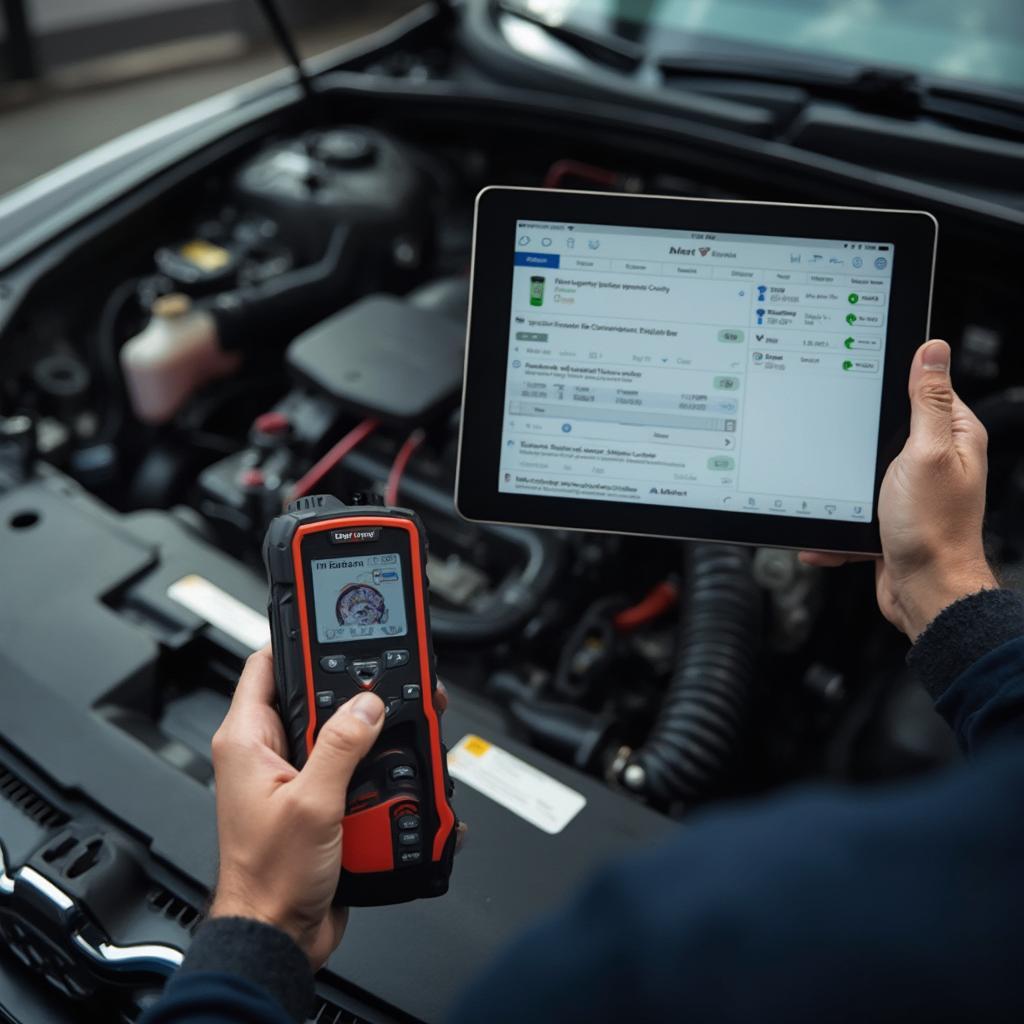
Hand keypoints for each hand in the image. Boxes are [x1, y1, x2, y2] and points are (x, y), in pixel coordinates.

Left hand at [209, 647, 384, 966]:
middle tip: (383, 685)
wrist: (279, 934)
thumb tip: (367, 703)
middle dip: (351, 692)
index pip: (266, 664)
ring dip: (369, 734)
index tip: (332, 625)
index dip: (298, 640)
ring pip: (339, 730)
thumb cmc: (269, 879)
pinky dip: (374, 766)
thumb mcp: (312, 804)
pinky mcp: (315, 798)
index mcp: (247, 740)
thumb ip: (342, 746)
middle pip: (313, 695)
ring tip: (395, 731)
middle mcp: (266, 753)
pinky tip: (394, 770)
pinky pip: (350, 765)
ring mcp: (292, 775)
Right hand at [801, 339, 996, 639]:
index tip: (861, 389)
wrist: (924, 593)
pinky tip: (828, 534)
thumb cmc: (931, 530)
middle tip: (842, 450)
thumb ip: (927, 402)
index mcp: (954, 437)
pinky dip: (838, 523)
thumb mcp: (925, 452)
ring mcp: (912, 492)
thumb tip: (933, 351)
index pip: (926, 391)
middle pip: (887, 430)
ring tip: (836, 498)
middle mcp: (937, 462)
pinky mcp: (891, 519)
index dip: (893, 386)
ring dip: (842, 488)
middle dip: (857, 443)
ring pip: (864, 471)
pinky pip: (854, 510)